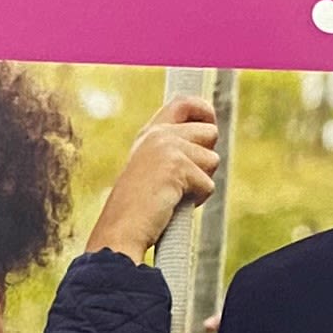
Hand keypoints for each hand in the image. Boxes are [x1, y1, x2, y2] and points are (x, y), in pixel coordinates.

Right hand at [83, 95, 219, 261]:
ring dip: (200, 182)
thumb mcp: (151, 169)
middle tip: (183, 180)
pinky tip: (173, 204)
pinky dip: (197, 199)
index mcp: (150, 133)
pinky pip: (208, 183)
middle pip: (209, 132)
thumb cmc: (136, 209)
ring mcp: (167, 148)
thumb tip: (210, 135)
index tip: (209, 123)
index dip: (204, 110)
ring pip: (212, 160)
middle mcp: (158, 134)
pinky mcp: (177, 167)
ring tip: (174, 194)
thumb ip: (173, 150)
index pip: (184, 103)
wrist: (120, 230)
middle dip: (205, 159)